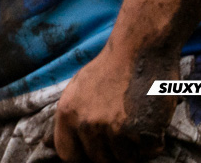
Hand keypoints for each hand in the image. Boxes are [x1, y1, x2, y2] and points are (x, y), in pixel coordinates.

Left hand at [54, 41, 175, 161]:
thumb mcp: (77, 89)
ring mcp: (113, 129)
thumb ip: (67, 119)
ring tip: (136, 122)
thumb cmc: (110, 69)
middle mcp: (86, 123)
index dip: (83, 157)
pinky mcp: (140, 132)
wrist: (139, 49)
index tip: (95, 153)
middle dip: (112, 152)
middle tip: (123, 132)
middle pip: (99, 161)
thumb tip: (46, 144)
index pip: (68, 155)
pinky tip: (151, 120)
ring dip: (134, 149)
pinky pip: (149, 153)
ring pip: (125, 160)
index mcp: (67, 113)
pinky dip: (154, 143)